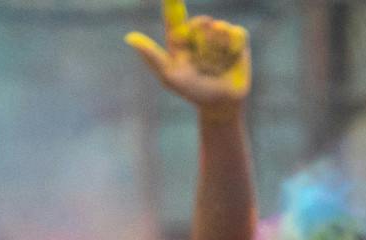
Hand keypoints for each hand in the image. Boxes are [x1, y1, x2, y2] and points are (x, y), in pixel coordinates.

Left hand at [127, 2, 250, 114]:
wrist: (221, 105)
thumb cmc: (193, 92)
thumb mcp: (170, 76)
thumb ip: (152, 56)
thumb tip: (129, 37)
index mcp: (179, 38)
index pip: (174, 14)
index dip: (171, 1)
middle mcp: (198, 33)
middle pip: (200, 25)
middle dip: (203, 46)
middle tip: (204, 65)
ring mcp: (218, 34)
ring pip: (218, 30)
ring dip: (218, 52)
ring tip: (217, 65)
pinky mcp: (237, 38)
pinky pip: (235, 33)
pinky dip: (234, 46)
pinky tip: (232, 57)